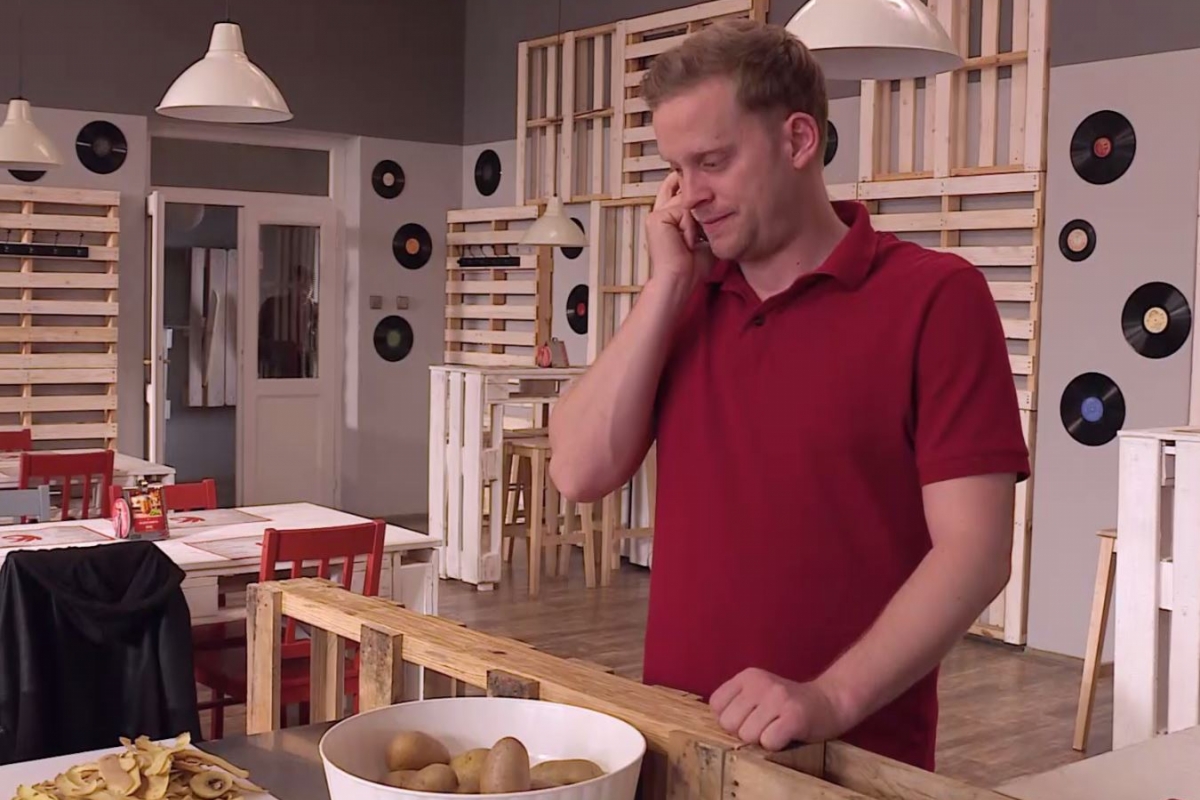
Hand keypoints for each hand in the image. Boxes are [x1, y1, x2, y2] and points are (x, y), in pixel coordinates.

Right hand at [644, 171, 714, 290]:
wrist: (680, 279)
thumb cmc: (691, 267)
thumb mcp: (703, 237)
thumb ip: (706, 220)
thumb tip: (718, 206)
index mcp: (667, 220)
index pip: (674, 190)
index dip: (685, 185)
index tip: (698, 186)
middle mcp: (660, 215)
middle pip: (681, 189)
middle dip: (695, 203)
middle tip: (696, 230)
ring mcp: (656, 215)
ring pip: (686, 201)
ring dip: (695, 223)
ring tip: (690, 243)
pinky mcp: (656, 218)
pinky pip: (683, 210)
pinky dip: (689, 228)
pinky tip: (685, 243)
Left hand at [709, 668, 854, 750]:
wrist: (829, 702)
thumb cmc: (788, 705)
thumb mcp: (758, 693)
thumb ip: (736, 703)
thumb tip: (718, 724)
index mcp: (748, 676)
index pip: (716, 704)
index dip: (729, 719)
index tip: (748, 718)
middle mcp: (760, 683)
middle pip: (729, 723)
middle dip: (743, 732)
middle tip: (764, 726)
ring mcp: (778, 698)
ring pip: (747, 734)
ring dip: (761, 740)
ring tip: (776, 729)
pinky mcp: (794, 716)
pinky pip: (769, 741)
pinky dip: (775, 745)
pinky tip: (786, 735)